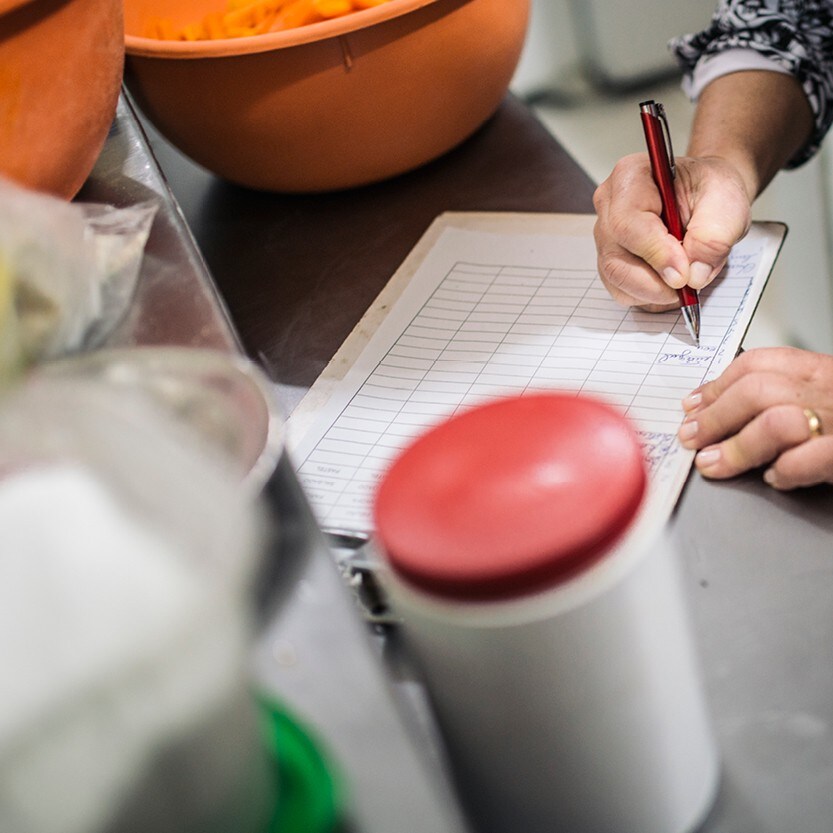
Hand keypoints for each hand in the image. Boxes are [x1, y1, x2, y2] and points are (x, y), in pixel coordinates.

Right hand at [592, 153, 752, 309]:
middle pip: (615, 259)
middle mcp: (609, 208)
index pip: (627, 223)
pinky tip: (672, 284)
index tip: (684, 273)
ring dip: (654, 292)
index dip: (655, 253)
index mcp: (631, 177)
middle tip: (688, 285)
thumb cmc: (710, 190)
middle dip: (654, 282)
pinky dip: (650, 297)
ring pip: (616, 279)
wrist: (706, 197)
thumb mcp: (726, 201)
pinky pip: (622, 291)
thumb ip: (713, 236)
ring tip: (685, 281)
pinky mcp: (612, 261)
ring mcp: (606, 238)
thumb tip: (694, 274)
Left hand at [678, 347, 832, 488]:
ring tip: (713, 462)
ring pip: (776, 423)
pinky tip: (774, 477)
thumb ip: (778, 397)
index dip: (715, 387)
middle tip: (691, 438)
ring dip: (736, 447)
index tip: (691, 407)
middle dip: (714, 417)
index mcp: (818, 372)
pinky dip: (785, 470)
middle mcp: (828, 390)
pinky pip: (808, 458)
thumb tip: (717, 411)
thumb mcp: (821, 396)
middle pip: (757, 390)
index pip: (755, 364)